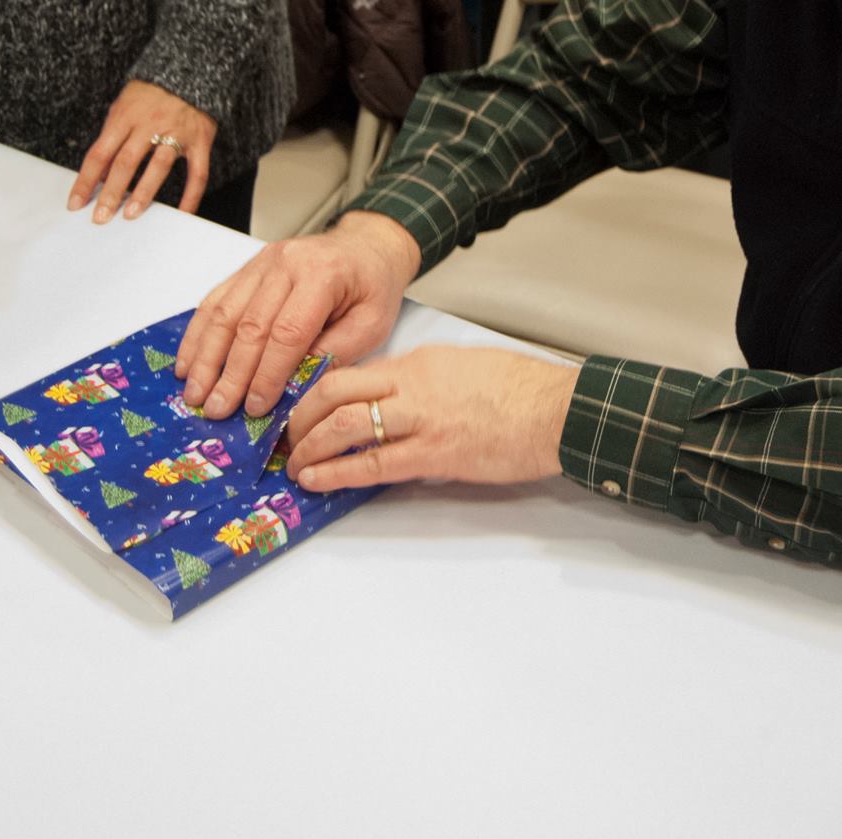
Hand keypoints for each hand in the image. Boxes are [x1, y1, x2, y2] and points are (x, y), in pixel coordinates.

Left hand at [68, 80, 216, 223]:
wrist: (190, 71)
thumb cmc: (150, 93)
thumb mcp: (122, 108)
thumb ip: (110, 138)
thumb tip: (98, 174)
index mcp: (125, 116)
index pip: (99, 153)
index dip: (85, 180)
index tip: (76, 203)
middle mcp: (149, 124)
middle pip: (125, 163)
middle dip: (111, 193)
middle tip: (101, 217)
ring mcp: (177, 133)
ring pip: (158, 167)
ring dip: (143, 193)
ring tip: (131, 215)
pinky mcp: (200, 141)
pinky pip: (197, 173)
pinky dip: (191, 195)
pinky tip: (183, 213)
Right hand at [174, 211, 422, 418]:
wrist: (368, 246)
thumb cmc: (373, 287)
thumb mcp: (372, 324)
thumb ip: (334, 354)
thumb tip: (291, 388)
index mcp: (323, 274)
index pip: (288, 332)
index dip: (268, 373)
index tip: (255, 407)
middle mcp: (287, 263)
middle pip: (249, 324)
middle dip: (230, 373)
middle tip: (215, 409)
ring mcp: (263, 262)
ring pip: (224, 313)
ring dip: (205, 357)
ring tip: (194, 393)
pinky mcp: (248, 268)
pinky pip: (216, 300)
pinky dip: (198, 334)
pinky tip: (187, 362)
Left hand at [281, 343, 578, 492]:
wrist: (555, 410)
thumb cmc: (521, 390)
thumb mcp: (464, 368)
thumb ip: (425, 383)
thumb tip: (396, 406)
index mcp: (420, 361)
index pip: (353, 371)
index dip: (317, 393)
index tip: (300, 411)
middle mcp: (413, 383)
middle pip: (334, 391)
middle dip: (300, 417)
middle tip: (286, 438)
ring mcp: (422, 418)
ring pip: (345, 424)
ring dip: (310, 447)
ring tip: (295, 465)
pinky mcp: (435, 454)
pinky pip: (374, 462)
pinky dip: (337, 471)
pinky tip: (317, 480)